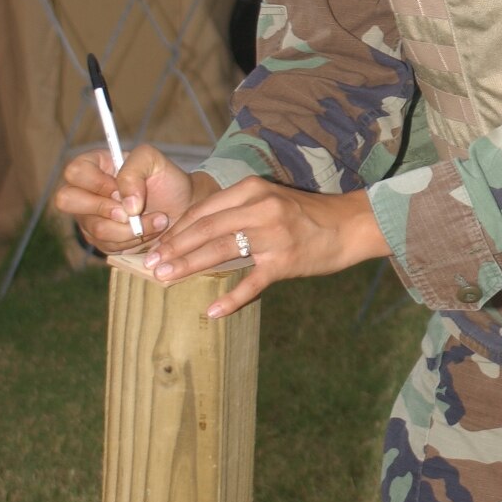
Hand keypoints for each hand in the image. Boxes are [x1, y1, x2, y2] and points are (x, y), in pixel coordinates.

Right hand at [54, 144, 197, 252]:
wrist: (184, 207)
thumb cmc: (166, 180)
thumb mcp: (154, 161)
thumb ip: (134, 171)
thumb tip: (125, 205)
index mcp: (94, 166)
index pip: (75, 172)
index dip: (96, 183)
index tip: (120, 188)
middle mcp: (85, 192)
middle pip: (66, 200)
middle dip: (103, 208)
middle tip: (131, 211)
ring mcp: (90, 218)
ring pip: (95, 228)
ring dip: (130, 227)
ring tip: (156, 219)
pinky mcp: (101, 241)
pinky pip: (107, 245)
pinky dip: (133, 239)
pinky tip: (150, 230)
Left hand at [143, 178, 388, 318]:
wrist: (350, 225)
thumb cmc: (307, 215)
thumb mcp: (270, 200)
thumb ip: (238, 210)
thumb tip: (196, 231)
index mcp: (253, 190)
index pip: (203, 210)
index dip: (176, 229)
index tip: (157, 246)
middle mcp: (261, 208)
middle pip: (206, 229)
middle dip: (174, 248)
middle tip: (151, 265)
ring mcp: (273, 235)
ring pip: (221, 251)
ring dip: (189, 267)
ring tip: (166, 279)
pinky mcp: (286, 261)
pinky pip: (252, 282)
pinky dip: (231, 299)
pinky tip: (212, 311)